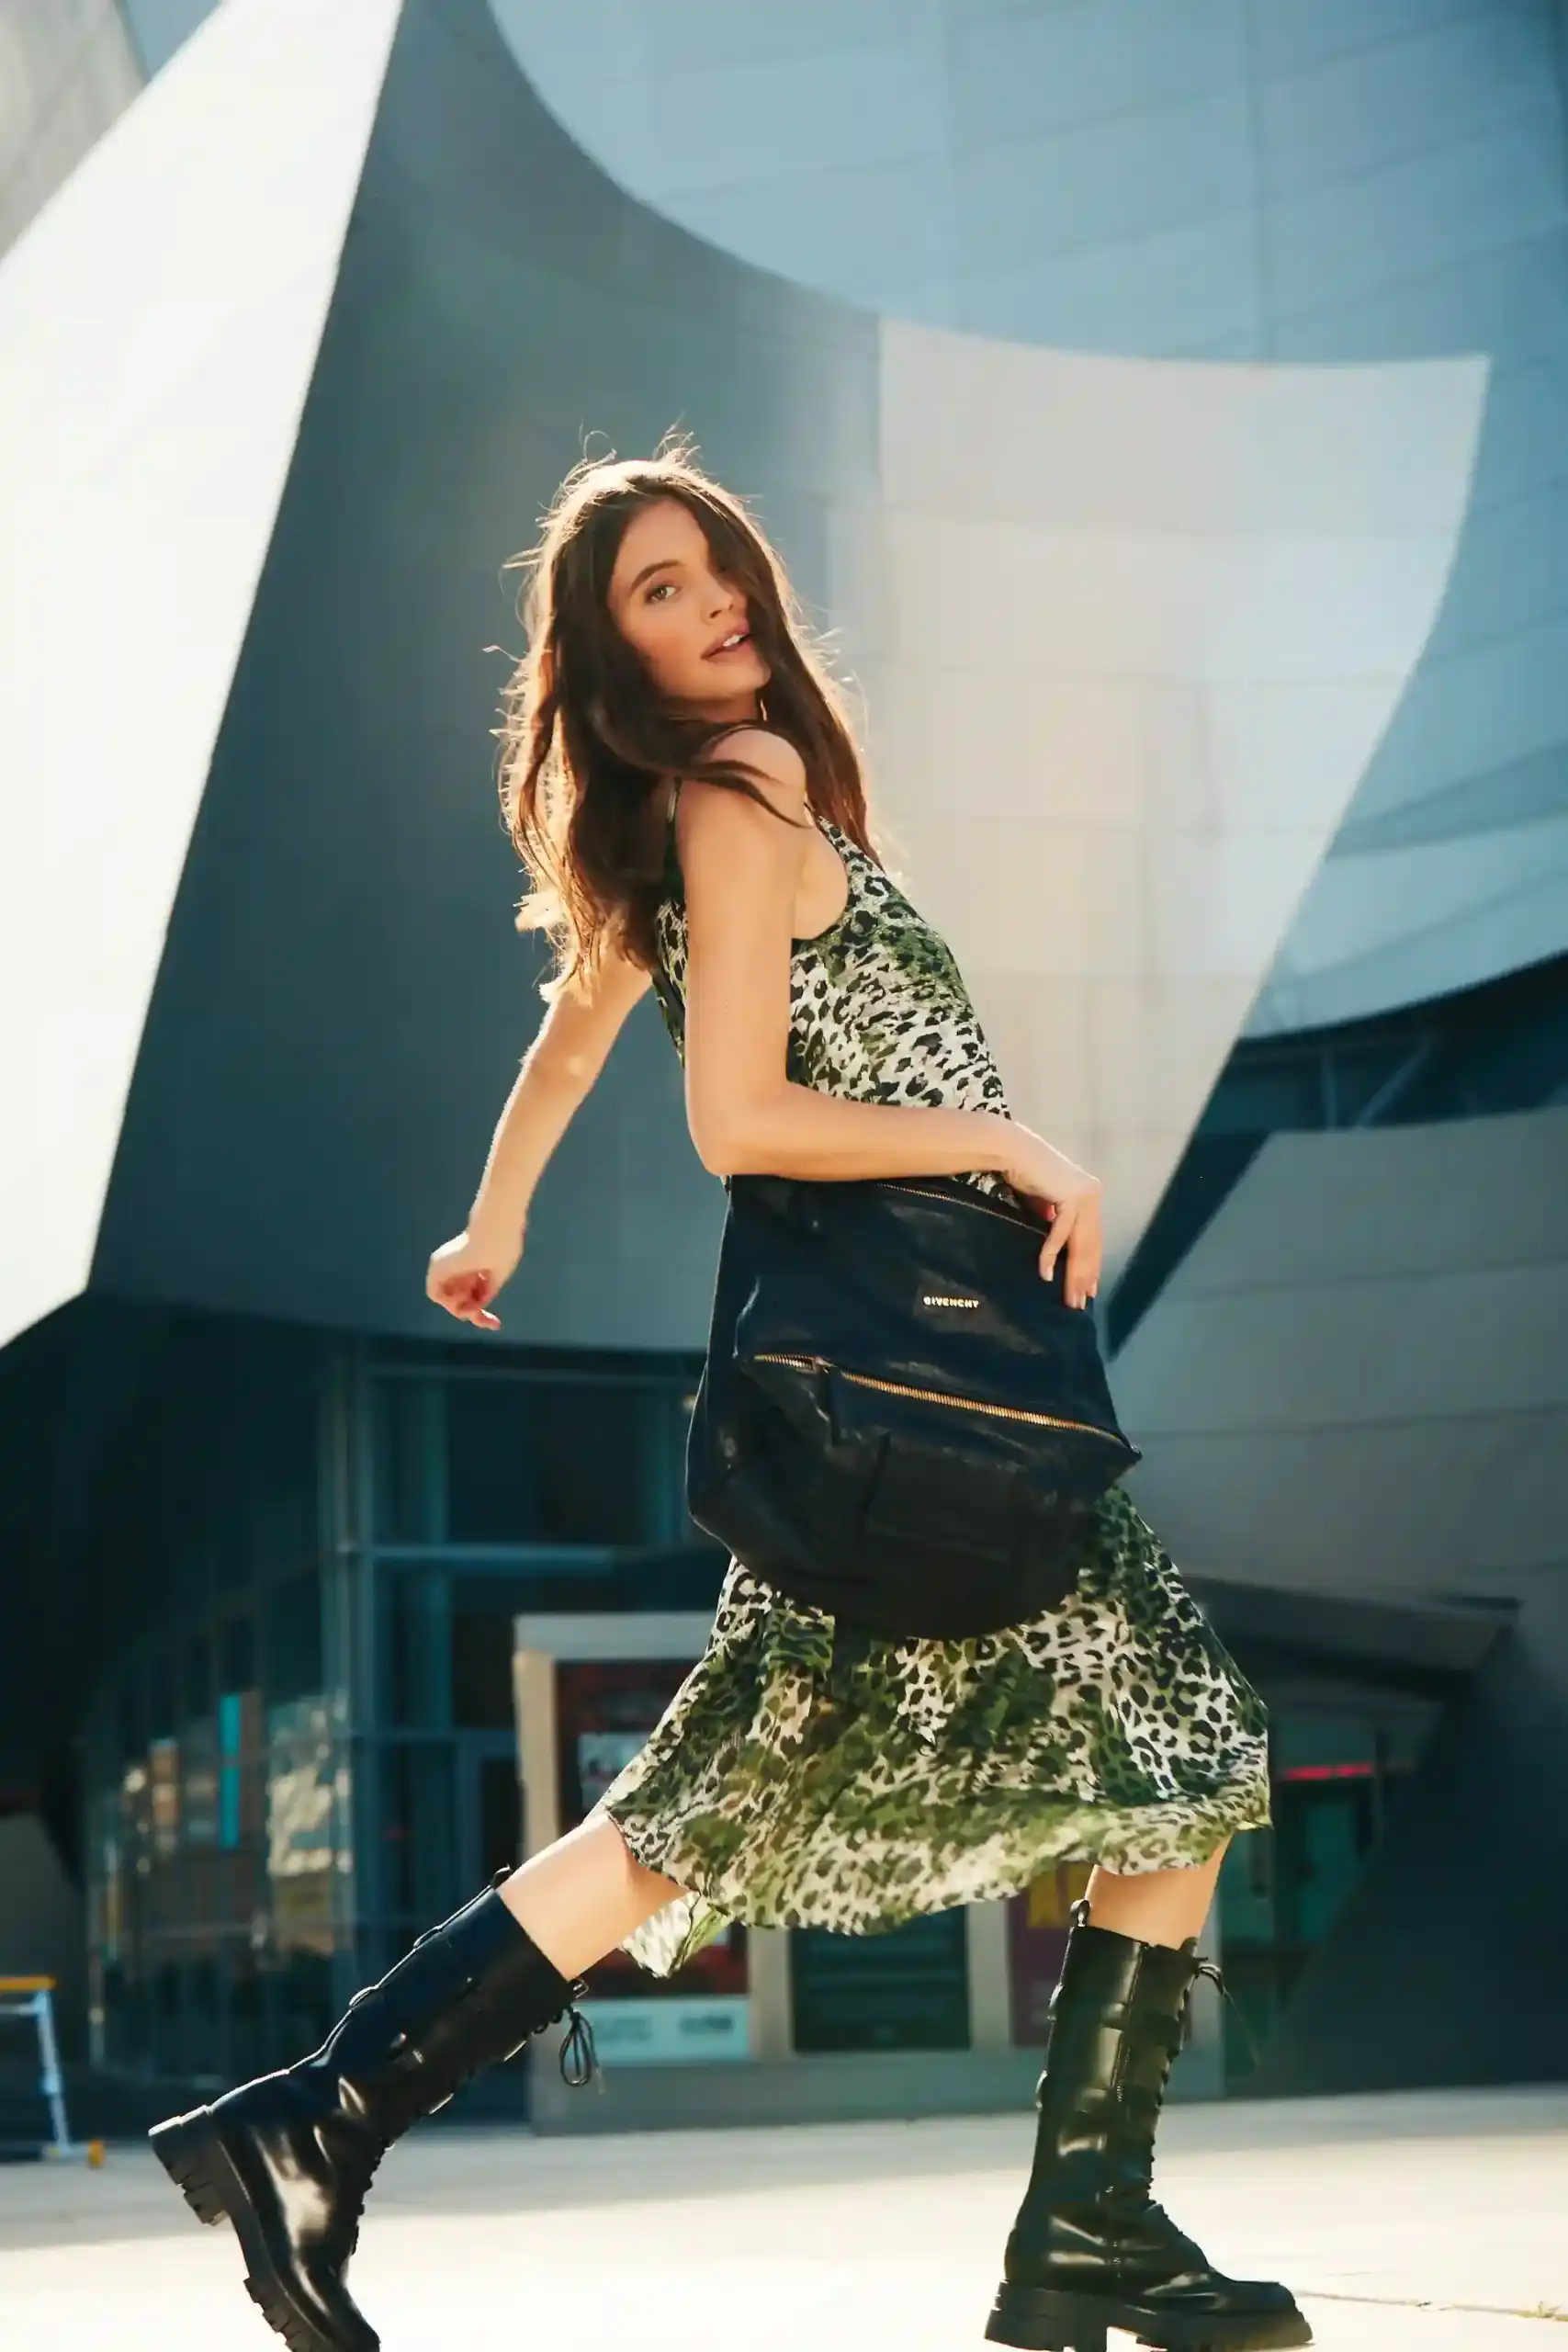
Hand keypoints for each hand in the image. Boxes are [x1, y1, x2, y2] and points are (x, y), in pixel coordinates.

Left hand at [426, 1220, 523, 1329]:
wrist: (494, 1235)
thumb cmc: (502, 1251)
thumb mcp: (498, 1277)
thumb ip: (485, 1293)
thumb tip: (474, 1309)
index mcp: (474, 1263)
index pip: (473, 1291)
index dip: (483, 1308)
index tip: (497, 1324)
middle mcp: (458, 1265)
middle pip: (461, 1297)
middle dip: (475, 1314)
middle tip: (494, 1324)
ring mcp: (446, 1266)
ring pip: (449, 1298)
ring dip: (462, 1307)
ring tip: (475, 1301)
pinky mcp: (436, 1268)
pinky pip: (435, 1294)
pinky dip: (449, 1301)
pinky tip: (463, 1295)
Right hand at [998, 1126, 1103, 1309]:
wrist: (1012, 1150)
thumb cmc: (1024, 1173)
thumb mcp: (1045, 1203)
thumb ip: (1055, 1221)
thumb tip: (1056, 1249)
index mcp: (1090, 1196)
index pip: (1093, 1238)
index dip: (1091, 1266)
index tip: (1089, 1289)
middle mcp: (1093, 1196)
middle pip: (1090, 1245)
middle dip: (1084, 1277)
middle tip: (1078, 1303)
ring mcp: (1085, 1196)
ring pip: (1080, 1244)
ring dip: (1073, 1274)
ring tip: (1068, 1297)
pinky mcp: (1071, 1197)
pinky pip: (1061, 1233)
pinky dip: (1051, 1254)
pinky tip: (1045, 1273)